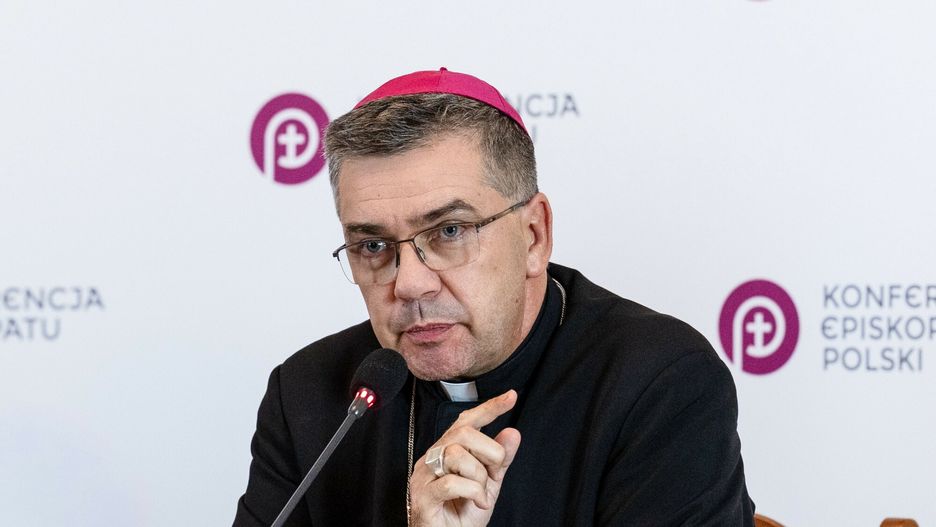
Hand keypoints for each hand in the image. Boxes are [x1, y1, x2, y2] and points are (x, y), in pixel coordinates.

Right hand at [409, 390, 521, 526]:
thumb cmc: (462, 515)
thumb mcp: (489, 484)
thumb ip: (499, 460)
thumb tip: (513, 432)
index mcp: (447, 451)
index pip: (466, 421)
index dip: (489, 408)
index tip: (511, 397)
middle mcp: (433, 457)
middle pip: (463, 433)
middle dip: (488, 450)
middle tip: (494, 472)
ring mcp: (425, 476)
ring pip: (457, 455)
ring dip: (479, 476)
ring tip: (481, 493)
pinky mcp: (423, 496)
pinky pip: (451, 482)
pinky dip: (472, 491)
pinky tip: (477, 502)